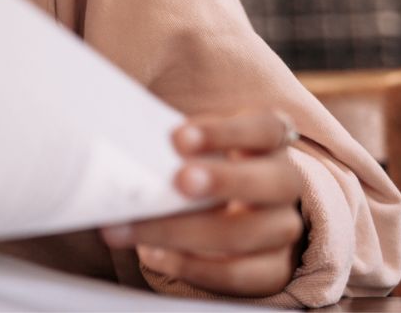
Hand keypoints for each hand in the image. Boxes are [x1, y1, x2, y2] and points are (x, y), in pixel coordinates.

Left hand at [101, 108, 305, 297]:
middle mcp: (284, 183)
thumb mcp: (191, 147)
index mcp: (268, 141)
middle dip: (224, 180)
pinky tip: (154, 254)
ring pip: (249, 233)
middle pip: (273, 181)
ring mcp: (281, 228)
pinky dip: (193, 266)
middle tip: (179, 181)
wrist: (228, 213)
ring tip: (139, 229)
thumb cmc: (198, 165)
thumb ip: (171, 144)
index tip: (178, 138)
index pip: (265, 127)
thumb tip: (116, 140)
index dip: (226, 131)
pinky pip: (239, 274)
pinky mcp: (270, 268)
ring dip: (188, 231)